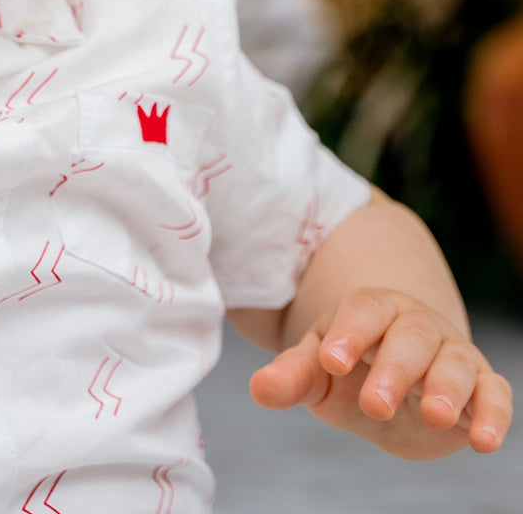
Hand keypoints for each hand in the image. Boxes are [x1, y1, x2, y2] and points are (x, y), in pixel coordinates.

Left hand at [248, 288, 512, 459]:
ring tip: (433, 416)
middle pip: (409, 336)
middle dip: (394, 369)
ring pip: (453, 361)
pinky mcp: (480, 386)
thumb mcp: (318, 372)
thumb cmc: (350, 369)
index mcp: (370, 311)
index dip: (348, 333)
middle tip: (373, 404)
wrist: (393, 384)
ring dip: (446, 388)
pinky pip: (494, 393)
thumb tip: (259, 390)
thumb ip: (291, 377)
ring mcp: (450, 353)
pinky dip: (493, 413)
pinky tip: (483, 441)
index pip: (361, 311)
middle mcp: (415, 325)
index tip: (329, 360)